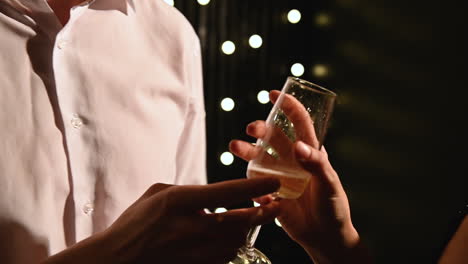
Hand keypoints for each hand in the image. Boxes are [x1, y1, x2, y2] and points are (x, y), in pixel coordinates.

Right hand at [43, 178, 279, 263]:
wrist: (117, 260)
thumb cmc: (135, 223)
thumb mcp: (158, 193)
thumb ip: (189, 191)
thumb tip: (213, 194)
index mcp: (179, 202)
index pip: (226, 192)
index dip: (254, 187)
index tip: (273, 182)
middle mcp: (190, 228)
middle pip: (240, 222)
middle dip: (264, 213)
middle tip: (277, 205)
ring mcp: (193, 252)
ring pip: (236, 242)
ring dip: (248, 231)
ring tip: (255, 220)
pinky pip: (224, 257)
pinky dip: (233, 246)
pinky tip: (232, 238)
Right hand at [230, 90, 368, 262]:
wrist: (324, 237)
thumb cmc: (334, 207)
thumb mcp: (329, 184)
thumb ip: (315, 165)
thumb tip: (299, 147)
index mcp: (310, 152)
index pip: (299, 123)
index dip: (288, 106)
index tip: (273, 94)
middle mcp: (292, 160)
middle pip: (273, 137)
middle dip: (261, 129)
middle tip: (252, 129)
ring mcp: (280, 176)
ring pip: (259, 157)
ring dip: (247, 150)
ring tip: (234, 146)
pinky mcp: (270, 193)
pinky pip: (255, 184)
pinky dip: (253, 185)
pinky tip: (260, 194)